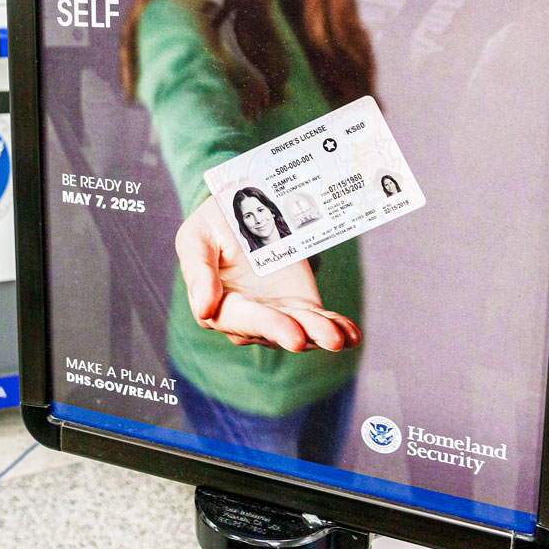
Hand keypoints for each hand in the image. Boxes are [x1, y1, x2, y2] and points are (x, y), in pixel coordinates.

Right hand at [175, 197, 362, 352]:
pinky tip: (351, 335)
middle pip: (272, 330)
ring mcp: (279, 315)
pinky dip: (336, 327)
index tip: (289, 333)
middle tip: (306, 338)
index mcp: (219, 305)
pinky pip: (319, 321)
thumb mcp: (196, 237)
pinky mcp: (301, 306)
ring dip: (320, 334)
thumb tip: (204, 309)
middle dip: (291, 334)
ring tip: (339, 337)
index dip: (265, 325)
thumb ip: (198, 271)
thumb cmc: (214, 226)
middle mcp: (249, 319)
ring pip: (300, 330)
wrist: (244, 210)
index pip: (241, 319)